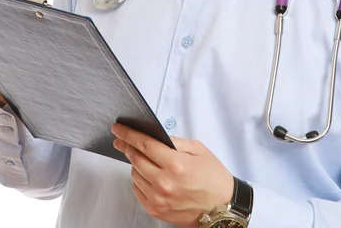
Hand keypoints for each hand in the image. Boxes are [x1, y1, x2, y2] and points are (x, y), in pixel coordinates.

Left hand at [111, 124, 233, 226]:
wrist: (222, 208)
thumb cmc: (213, 178)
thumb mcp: (199, 150)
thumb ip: (175, 142)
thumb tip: (156, 137)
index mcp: (176, 164)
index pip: (144, 144)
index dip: (128, 134)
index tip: (118, 128)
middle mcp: (164, 182)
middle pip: (136, 159)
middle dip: (126, 146)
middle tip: (121, 140)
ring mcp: (159, 198)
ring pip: (135, 175)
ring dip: (135, 163)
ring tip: (142, 158)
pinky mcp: (156, 210)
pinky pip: (138, 190)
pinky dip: (139, 179)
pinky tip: (147, 174)